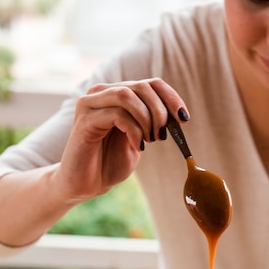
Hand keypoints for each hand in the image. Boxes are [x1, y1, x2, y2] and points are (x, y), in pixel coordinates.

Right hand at [54, 78, 188, 202]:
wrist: (85, 184)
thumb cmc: (110, 163)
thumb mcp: (139, 139)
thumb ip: (153, 123)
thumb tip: (177, 115)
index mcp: (116, 94)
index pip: (150, 83)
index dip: (171, 98)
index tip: (184, 118)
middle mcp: (102, 93)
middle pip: (141, 86)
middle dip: (160, 111)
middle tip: (163, 135)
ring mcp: (90, 104)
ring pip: (128, 95)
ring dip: (147, 119)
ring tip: (150, 140)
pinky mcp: (84, 120)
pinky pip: (117, 114)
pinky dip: (134, 130)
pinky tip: (137, 146)